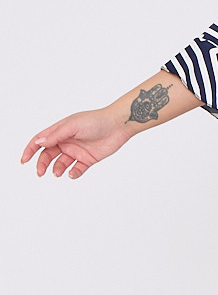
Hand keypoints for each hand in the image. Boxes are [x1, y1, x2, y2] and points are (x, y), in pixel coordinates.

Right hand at [20, 107, 134, 178]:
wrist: (118, 125)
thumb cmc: (95, 121)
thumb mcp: (72, 126)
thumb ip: (55, 135)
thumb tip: (39, 143)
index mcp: (60, 131)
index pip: (40, 141)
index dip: (30, 150)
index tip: (24, 160)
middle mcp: (66, 141)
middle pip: (48, 155)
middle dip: (42, 164)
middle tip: (40, 172)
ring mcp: (77, 150)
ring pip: (61, 163)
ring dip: (56, 169)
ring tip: (58, 172)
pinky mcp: (88, 159)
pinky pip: (77, 169)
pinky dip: (73, 173)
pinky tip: (72, 173)